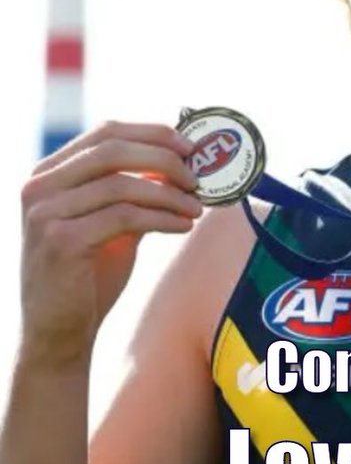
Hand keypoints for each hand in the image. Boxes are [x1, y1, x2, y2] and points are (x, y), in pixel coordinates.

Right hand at [20, 121, 203, 363]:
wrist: (57, 330)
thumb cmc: (88, 275)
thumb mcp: (112, 222)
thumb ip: (137, 190)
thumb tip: (183, 162)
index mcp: (48, 172)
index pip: (105, 132)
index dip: (152, 133)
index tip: (191, 146)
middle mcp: (39, 186)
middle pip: (113, 149)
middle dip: (164, 158)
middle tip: (198, 177)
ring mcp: (45, 212)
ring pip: (122, 184)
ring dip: (169, 194)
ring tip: (197, 207)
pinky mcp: (61, 240)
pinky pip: (125, 217)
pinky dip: (162, 218)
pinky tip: (183, 225)